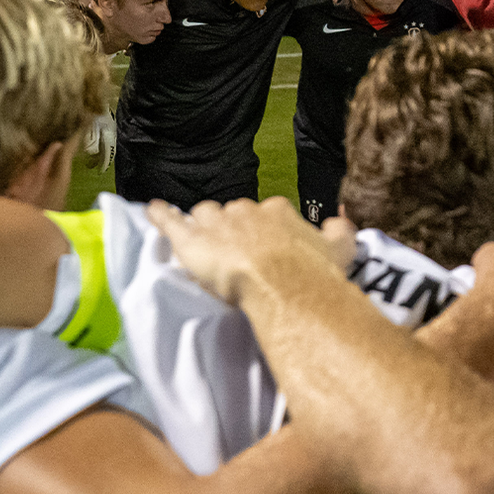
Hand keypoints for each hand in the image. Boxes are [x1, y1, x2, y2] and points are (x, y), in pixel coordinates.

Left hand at [145, 196, 357, 304]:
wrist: (283, 283)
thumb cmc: (312, 271)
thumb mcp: (340, 250)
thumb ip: (339, 232)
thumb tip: (340, 222)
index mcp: (279, 212)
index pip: (269, 213)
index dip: (267, 230)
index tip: (269, 246)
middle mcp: (246, 210)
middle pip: (234, 214)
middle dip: (234, 229)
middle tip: (238, 254)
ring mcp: (216, 222)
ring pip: (204, 215)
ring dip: (203, 226)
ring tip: (203, 240)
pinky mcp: (191, 240)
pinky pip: (170, 220)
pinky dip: (160, 215)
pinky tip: (152, 210)